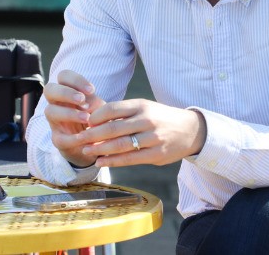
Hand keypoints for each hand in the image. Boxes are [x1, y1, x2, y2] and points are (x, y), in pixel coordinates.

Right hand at [43, 69, 105, 166]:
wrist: (95, 144)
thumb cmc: (96, 119)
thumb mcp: (99, 108)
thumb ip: (94, 102)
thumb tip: (88, 102)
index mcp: (68, 92)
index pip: (63, 76)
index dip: (75, 80)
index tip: (92, 90)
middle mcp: (57, 104)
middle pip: (49, 89)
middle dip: (65, 93)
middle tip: (82, 100)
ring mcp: (55, 122)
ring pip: (50, 111)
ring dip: (69, 113)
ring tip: (86, 118)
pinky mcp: (58, 140)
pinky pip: (59, 137)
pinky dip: (72, 138)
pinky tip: (84, 137)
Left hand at [75, 99, 206, 167]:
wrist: (190, 130)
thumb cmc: (160, 118)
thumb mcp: (145, 107)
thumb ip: (123, 113)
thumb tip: (93, 118)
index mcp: (141, 105)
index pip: (112, 109)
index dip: (95, 117)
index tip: (84, 122)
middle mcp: (147, 120)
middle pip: (113, 128)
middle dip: (92, 135)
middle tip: (78, 139)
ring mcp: (152, 138)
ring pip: (120, 145)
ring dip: (100, 149)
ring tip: (87, 151)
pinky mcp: (156, 154)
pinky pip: (130, 159)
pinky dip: (113, 161)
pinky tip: (101, 161)